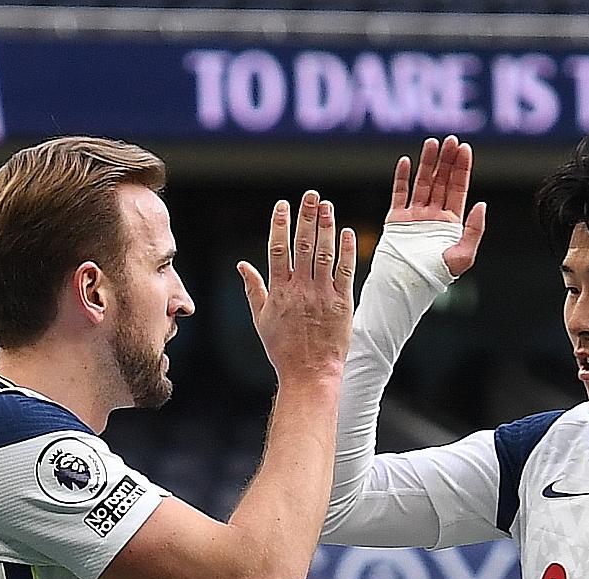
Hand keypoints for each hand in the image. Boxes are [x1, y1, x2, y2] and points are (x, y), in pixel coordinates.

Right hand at [237, 190, 356, 379]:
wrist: (309, 373)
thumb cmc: (283, 349)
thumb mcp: (261, 319)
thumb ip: (253, 289)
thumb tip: (241, 265)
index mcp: (279, 292)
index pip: (278, 250)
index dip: (280, 225)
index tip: (283, 205)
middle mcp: (300, 290)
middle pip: (303, 246)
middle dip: (306, 217)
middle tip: (310, 195)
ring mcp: (322, 296)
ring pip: (324, 254)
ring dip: (326, 228)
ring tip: (327, 206)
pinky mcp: (342, 304)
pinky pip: (345, 272)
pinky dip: (347, 251)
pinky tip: (347, 233)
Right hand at [385, 135, 486, 276]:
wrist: (407, 285)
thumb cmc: (437, 276)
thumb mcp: (464, 256)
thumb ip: (474, 230)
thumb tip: (481, 204)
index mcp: (451, 223)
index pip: (458, 189)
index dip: (462, 168)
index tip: (465, 148)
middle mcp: (433, 216)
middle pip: (442, 181)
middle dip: (446, 160)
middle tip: (450, 140)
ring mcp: (414, 216)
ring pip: (422, 182)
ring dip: (427, 162)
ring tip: (432, 142)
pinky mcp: (396, 219)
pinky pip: (399, 194)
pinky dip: (401, 177)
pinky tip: (406, 161)